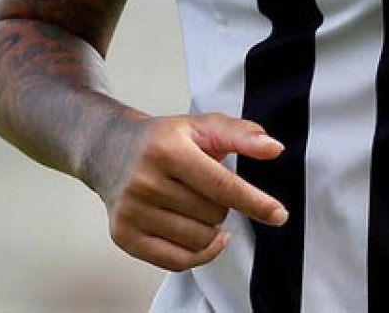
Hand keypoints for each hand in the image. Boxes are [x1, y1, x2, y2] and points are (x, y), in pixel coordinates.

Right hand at [97, 112, 287, 271]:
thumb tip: (274, 148)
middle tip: (203, 187)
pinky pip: (177, 262)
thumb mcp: (202, 126)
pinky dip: (199, 254)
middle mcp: (145, 181)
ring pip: (199, 240)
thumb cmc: (163, 140)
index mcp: (167, 150)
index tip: (278, 214)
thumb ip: (241, 134)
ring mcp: (132, 211)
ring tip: (195, 205)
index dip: (254, 202)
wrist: (109, 150)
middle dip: (221, 204)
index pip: (221, 186)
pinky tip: (204, 236)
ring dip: (209, 228)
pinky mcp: (124, 236)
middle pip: (213, 215)